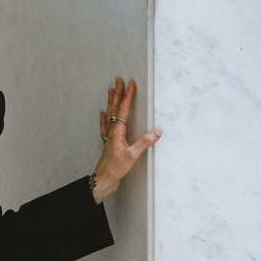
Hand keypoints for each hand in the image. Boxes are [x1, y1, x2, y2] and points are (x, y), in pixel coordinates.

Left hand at [92, 77, 161, 202]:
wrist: (104, 180)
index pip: (123, 109)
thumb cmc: (115, 169)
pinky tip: (102, 113)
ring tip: (110, 90)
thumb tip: (158, 131)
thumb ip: (145, 142)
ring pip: (108, 114)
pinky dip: (104, 117)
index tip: (130, 83)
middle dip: (117, 93)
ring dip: (110, 101)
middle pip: (114, 108)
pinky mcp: (108, 143)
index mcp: (117, 132)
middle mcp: (111, 131)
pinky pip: (105, 125)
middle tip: (118, 80)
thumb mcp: (133, 156)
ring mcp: (108, 136)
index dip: (127, 95)